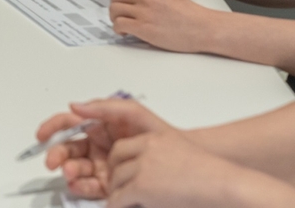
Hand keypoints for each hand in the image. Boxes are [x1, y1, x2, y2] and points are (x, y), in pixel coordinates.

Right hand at [36, 98, 173, 198]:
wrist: (184, 157)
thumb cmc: (159, 132)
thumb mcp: (132, 112)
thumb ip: (103, 107)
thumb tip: (74, 106)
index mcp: (98, 126)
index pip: (69, 124)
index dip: (52, 128)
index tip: (41, 135)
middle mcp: (97, 145)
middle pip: (68, 148)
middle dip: (57, 154)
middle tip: (53, 161)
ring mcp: (102, 165)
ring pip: (76, 168)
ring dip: (68, 171)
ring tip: (69, 174)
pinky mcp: (110, 184)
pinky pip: (90, 186)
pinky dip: (81, 187)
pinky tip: (78, 185)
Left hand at [106, 131, 244, 207]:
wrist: (226, 186)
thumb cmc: (214, 177)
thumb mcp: (183, 154)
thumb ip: (163, 158)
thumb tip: (153, 173)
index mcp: (156, 139)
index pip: (123, 146)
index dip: (118, 161)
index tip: (117, 170)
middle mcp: (147, 149)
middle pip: (116, 160)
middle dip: (113, 174)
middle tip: (115, 187)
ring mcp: (143, 168)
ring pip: (116, 180)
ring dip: (116, 192)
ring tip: (119, 202)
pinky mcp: (142, 187)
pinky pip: (119, 197)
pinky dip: (116, 205)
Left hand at [109, 0, 212, 52]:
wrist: (203, 28)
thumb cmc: (190, 15)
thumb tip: (134, 0)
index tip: (123, 4)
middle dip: (116, 8)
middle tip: (121, 16)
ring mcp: (143, 11)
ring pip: (114, 10)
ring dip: (115, 19)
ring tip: (123, 25)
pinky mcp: (142, 27)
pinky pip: (119, 24)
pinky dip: (118, 29)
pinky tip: (125, 32)